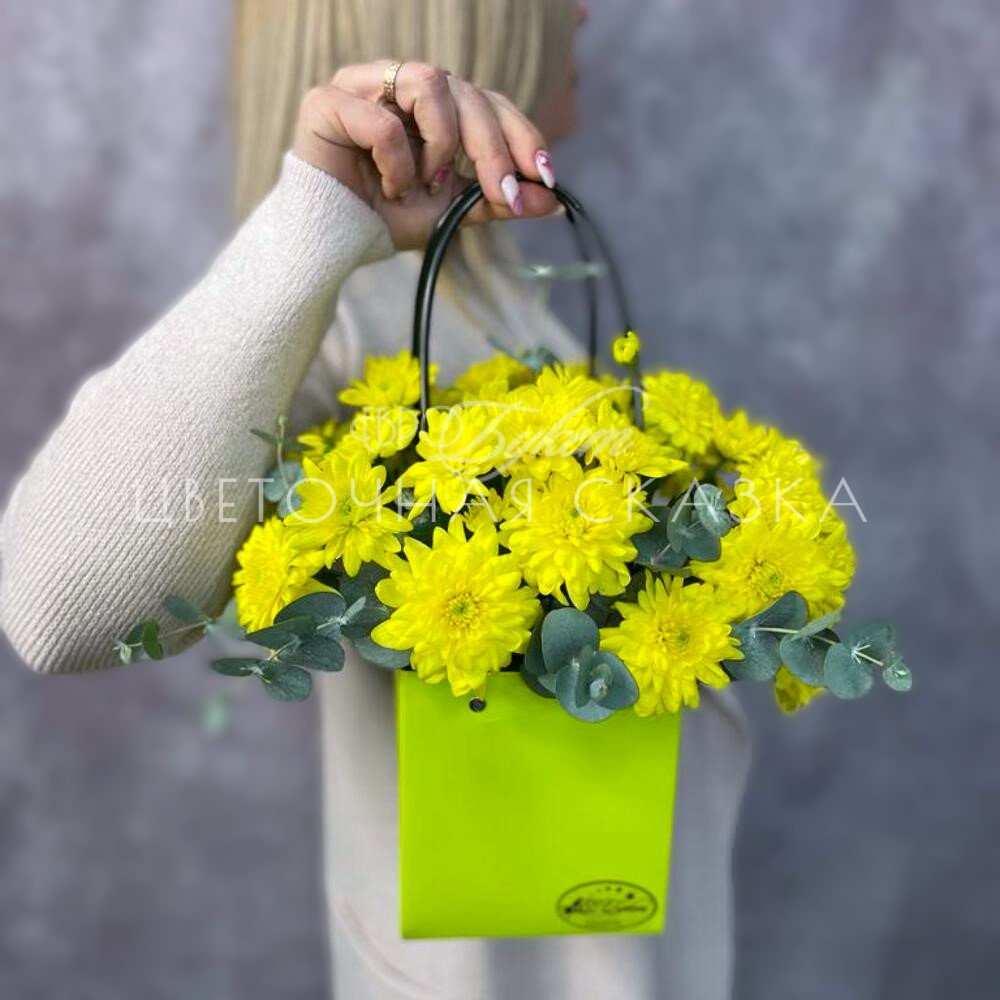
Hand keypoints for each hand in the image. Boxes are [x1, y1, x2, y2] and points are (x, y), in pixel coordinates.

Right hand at [292, 61, 559, 249]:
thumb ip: (496, 199)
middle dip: (492, 146)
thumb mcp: (453, 211)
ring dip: (439, 143)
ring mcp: (363, 84)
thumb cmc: (387, 219)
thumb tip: (551, 200)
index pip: (488, 100)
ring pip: (430, 82)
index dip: (520, 132)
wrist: (333, 242)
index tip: (545, 175)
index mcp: (433, 104)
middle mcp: (401, 84)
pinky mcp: (328, 100)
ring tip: (423, 184)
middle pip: (467, 90)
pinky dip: (397, 162)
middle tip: (501, 193)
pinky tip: (389, 188)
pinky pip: (383, 120)